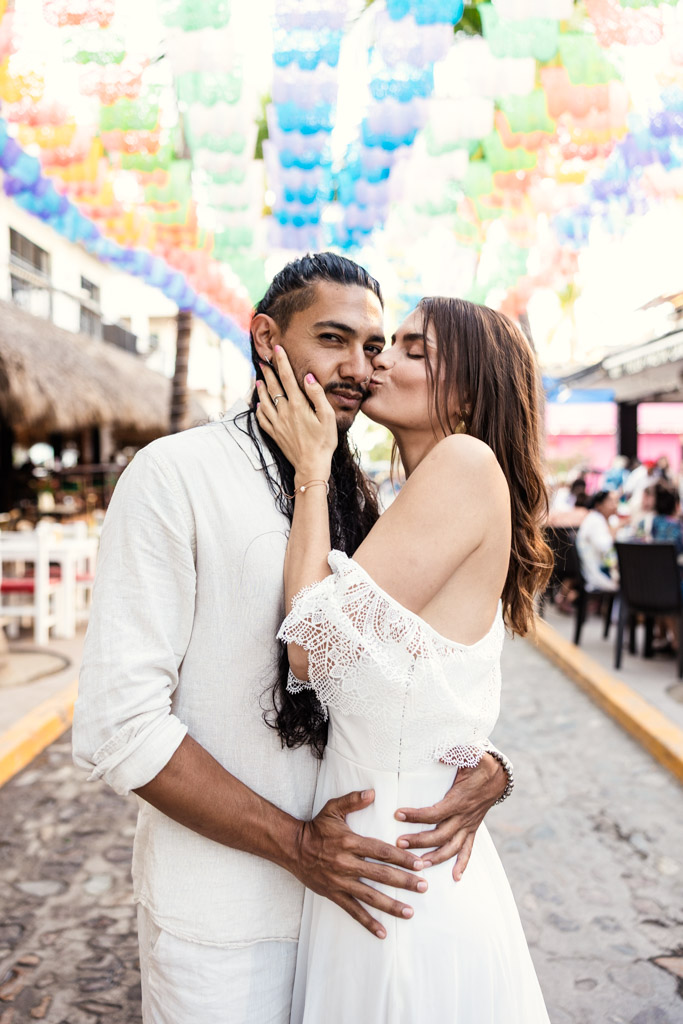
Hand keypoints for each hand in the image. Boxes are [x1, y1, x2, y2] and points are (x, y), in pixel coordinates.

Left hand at [255, 346, 336, 478]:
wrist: (311, 465)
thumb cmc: (324, 441)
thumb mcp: (327, 416)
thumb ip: (317, 395)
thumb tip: (307, 377)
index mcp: (298, 405)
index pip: (287, 377)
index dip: (281, 361)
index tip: (277, 349)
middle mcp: (284, 412)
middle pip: (273, 386)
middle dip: (268, 372)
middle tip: (263, 361)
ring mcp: (277, 423)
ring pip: (264, 401)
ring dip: (261, 388)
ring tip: (258, 380)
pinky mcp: (274, 434)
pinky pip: (262, 418)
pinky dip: (259, 408)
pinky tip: (258, 404)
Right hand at [291, 789, 428, 939]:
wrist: (292, 848)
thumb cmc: (316, 827)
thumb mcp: (332, 809)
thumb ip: (353, 800)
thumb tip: (372, 792)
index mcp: (350, 842)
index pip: (382, 851)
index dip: (402, 857)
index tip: (419, 863)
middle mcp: (346, 863)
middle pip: (381, 874)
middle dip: (404, 881)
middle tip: (424, 886)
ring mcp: (340, 881)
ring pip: (370, 896)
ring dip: (391, 905)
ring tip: (410, 912)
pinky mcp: (333, 894)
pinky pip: (352, 911)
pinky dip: (368, 922)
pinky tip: (382, 932)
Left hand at [394, 753, 505, 880]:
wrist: (499, 775)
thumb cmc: (480, 763)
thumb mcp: (470, 754)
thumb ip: (455, 754)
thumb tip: (440, 755)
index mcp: (460, 799)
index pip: (435, 813)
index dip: (416, 816)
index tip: (398, 814)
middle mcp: (465, 816)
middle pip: (440, 835)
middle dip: (419, 841)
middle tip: (399, 843)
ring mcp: (469, 824)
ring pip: (452, 847)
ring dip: (436, 858)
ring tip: (418, 865)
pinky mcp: (473, 828)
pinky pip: (469, 849)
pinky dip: (463, 864)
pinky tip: (455, 878)